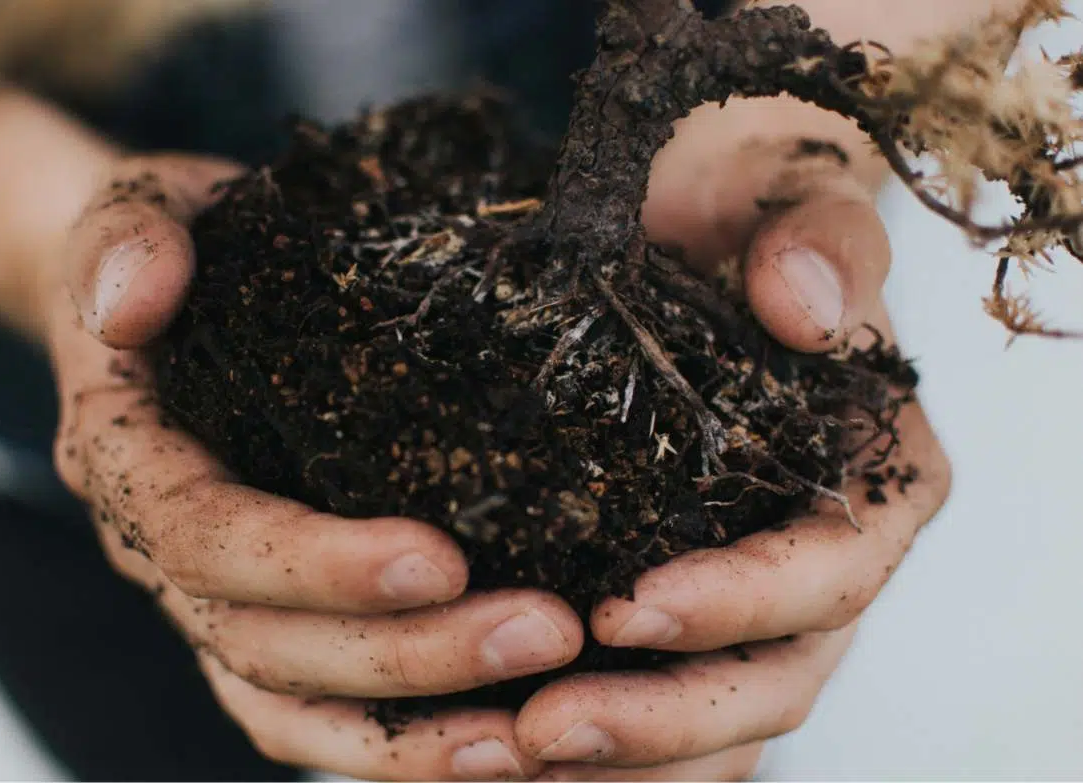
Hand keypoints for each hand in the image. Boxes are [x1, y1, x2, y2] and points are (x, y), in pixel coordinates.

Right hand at [46, 155, 585, 780]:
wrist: (171, 290)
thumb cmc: (180, 244)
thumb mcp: (145, 207)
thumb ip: (132, 239)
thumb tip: (133, 304)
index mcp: (127, 459)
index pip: (207, 537)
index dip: (315, 562)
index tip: (439, 555)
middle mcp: (160, 553)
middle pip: (267, 643)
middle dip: (406, 653)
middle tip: (547, 630)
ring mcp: (212, 600)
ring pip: (293, 706)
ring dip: (413, 733)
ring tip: (538, 732)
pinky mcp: (268, 619)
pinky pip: (317, 714)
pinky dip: (399, 746)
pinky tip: (500, 744)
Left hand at [511, 93, 951, 778]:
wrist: (701, 225)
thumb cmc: (754, 214)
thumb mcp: (792, 200)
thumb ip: (819, 241)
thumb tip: (801, 306)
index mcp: (876, 480)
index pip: (830, 573)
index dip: (741, 604)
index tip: (629, 607)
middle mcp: (823, 559)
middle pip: (771, 678)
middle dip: (664, 716)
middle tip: (547, 726)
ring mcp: (751, 596)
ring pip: (713, 719)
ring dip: (624, 755)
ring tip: (511, 754)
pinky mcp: (678, 605)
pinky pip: (656, 701)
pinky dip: (602, 743)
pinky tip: (505, 744)